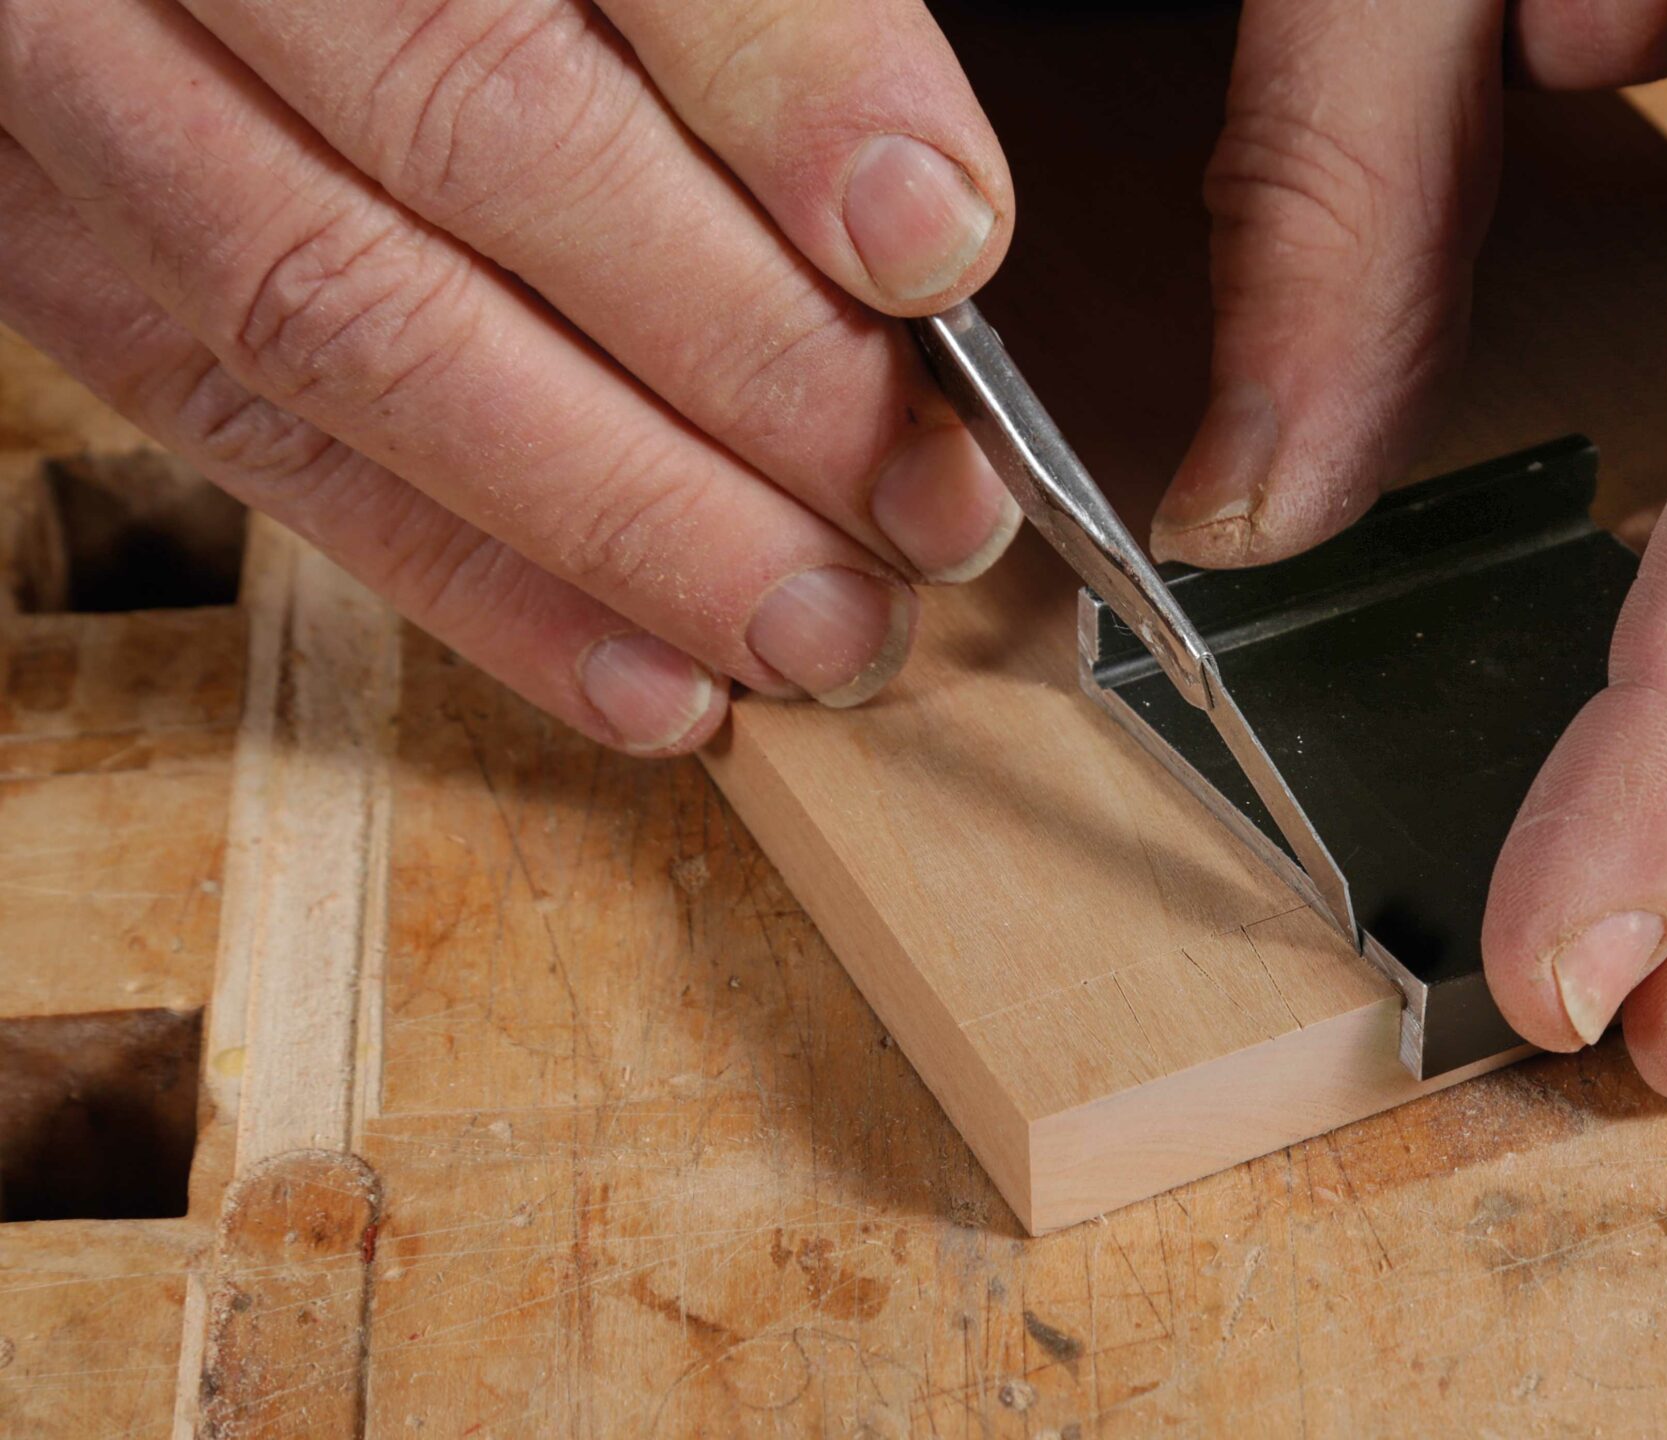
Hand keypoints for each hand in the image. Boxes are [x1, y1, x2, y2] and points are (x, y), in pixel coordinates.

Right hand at [0, 0, 1020, 754]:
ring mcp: (68, 67)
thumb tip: (913, 211)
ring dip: (621, 514)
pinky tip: (645, 674)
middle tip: (927, 502)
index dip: (787, 92)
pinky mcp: (33, 230)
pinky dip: (464, 576)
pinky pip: (241, 429)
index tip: (938, 243)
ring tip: (814, 624)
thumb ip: (742, 16)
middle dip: (743, 356)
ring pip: (345, 312)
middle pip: (480, 133)